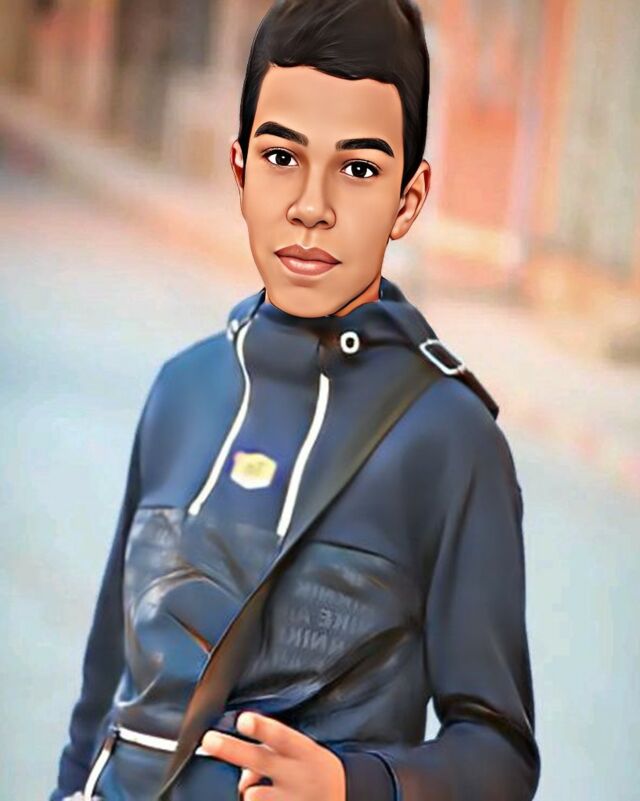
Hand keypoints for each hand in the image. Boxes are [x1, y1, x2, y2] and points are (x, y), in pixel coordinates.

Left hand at [201, 711, 345, 800]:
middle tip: (209, 739)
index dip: (261, 729)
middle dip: (231, 749)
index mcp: (304, 752)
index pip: (281, 736)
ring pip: (255, 796)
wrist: (344, 798)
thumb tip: (238, 758)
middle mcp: (297, 776)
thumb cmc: (313, 769)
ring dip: (247, 791)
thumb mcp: (303, 751)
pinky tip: (258, 796)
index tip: (243, 720)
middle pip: (259, 760)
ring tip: (254, 788)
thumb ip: (273, 747)